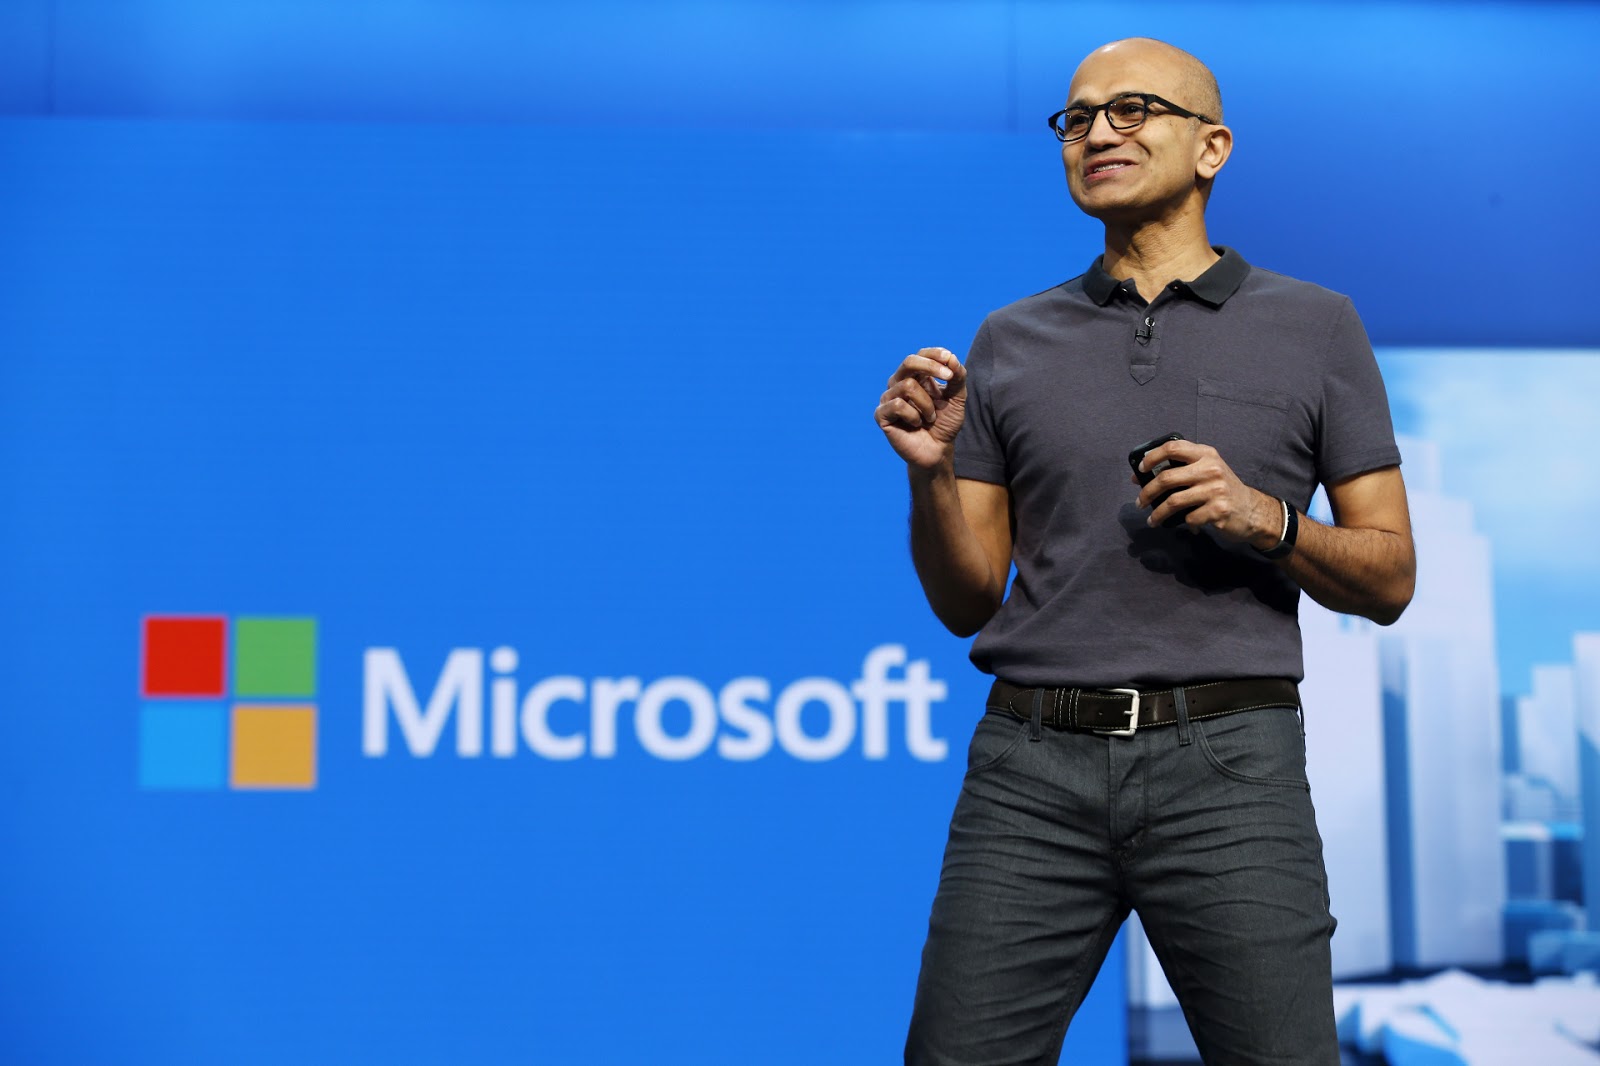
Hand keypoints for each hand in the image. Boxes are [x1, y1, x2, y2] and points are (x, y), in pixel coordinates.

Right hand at [876, 348, 966, 469]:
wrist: (937, 451)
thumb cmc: (945, 424)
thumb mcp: (957, 398)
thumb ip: (957, 377)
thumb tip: (951, 357)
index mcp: (916, 376)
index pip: (921, 355)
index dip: (935, 354)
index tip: (949, 359)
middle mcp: (899, 383)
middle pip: (909, 361)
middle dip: (930, 366)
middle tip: (948, 377)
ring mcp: (888, 398)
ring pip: (907, 385)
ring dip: (926, 403)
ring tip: (930, 417)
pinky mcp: (882, 414)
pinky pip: (898, 405)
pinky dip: (913, 415)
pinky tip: (916, 424)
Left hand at [1133, 439, 1282, 547]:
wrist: (1253, 510)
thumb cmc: (1221, 489)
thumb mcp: (1205, 471)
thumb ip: (1179, 470)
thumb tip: (1138, 477)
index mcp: (1206, 454)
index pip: (1173, 447)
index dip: (1152, 457)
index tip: (1141, 469)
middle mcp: (1211, 469)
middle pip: (1166, 478)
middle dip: (1147, 492)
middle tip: (1140, 502)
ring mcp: (1215, 490)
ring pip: (1173, 502)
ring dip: (1157, 514)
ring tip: (1152, 520)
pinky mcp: (1218, 510)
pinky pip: (1189, 518)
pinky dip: (1184, 523)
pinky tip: (1187, 524)